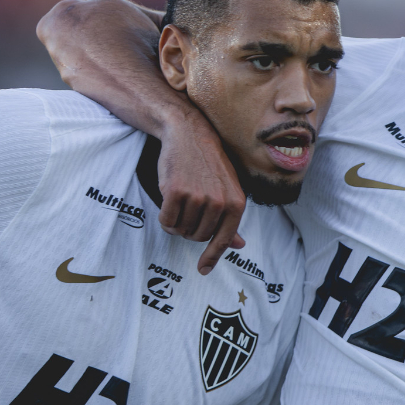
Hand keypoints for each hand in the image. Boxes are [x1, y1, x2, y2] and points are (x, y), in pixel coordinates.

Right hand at [157, 107, 246, 274]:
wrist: (188, 134)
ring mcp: (198, 198)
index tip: (203, 270)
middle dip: (190, 229)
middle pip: (198, 237)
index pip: (224, 240)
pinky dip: (165, 217)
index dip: (212, 257)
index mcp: (236, 203)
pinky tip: (169, 200)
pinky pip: (166, 221)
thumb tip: (239, 245)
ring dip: (177, 223)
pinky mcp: (176, 193)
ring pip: (181, 230)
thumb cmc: (209, 163)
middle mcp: (219, 203)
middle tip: (188, 209)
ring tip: (181, 201)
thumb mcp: (228, 188)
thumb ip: (231, 218)